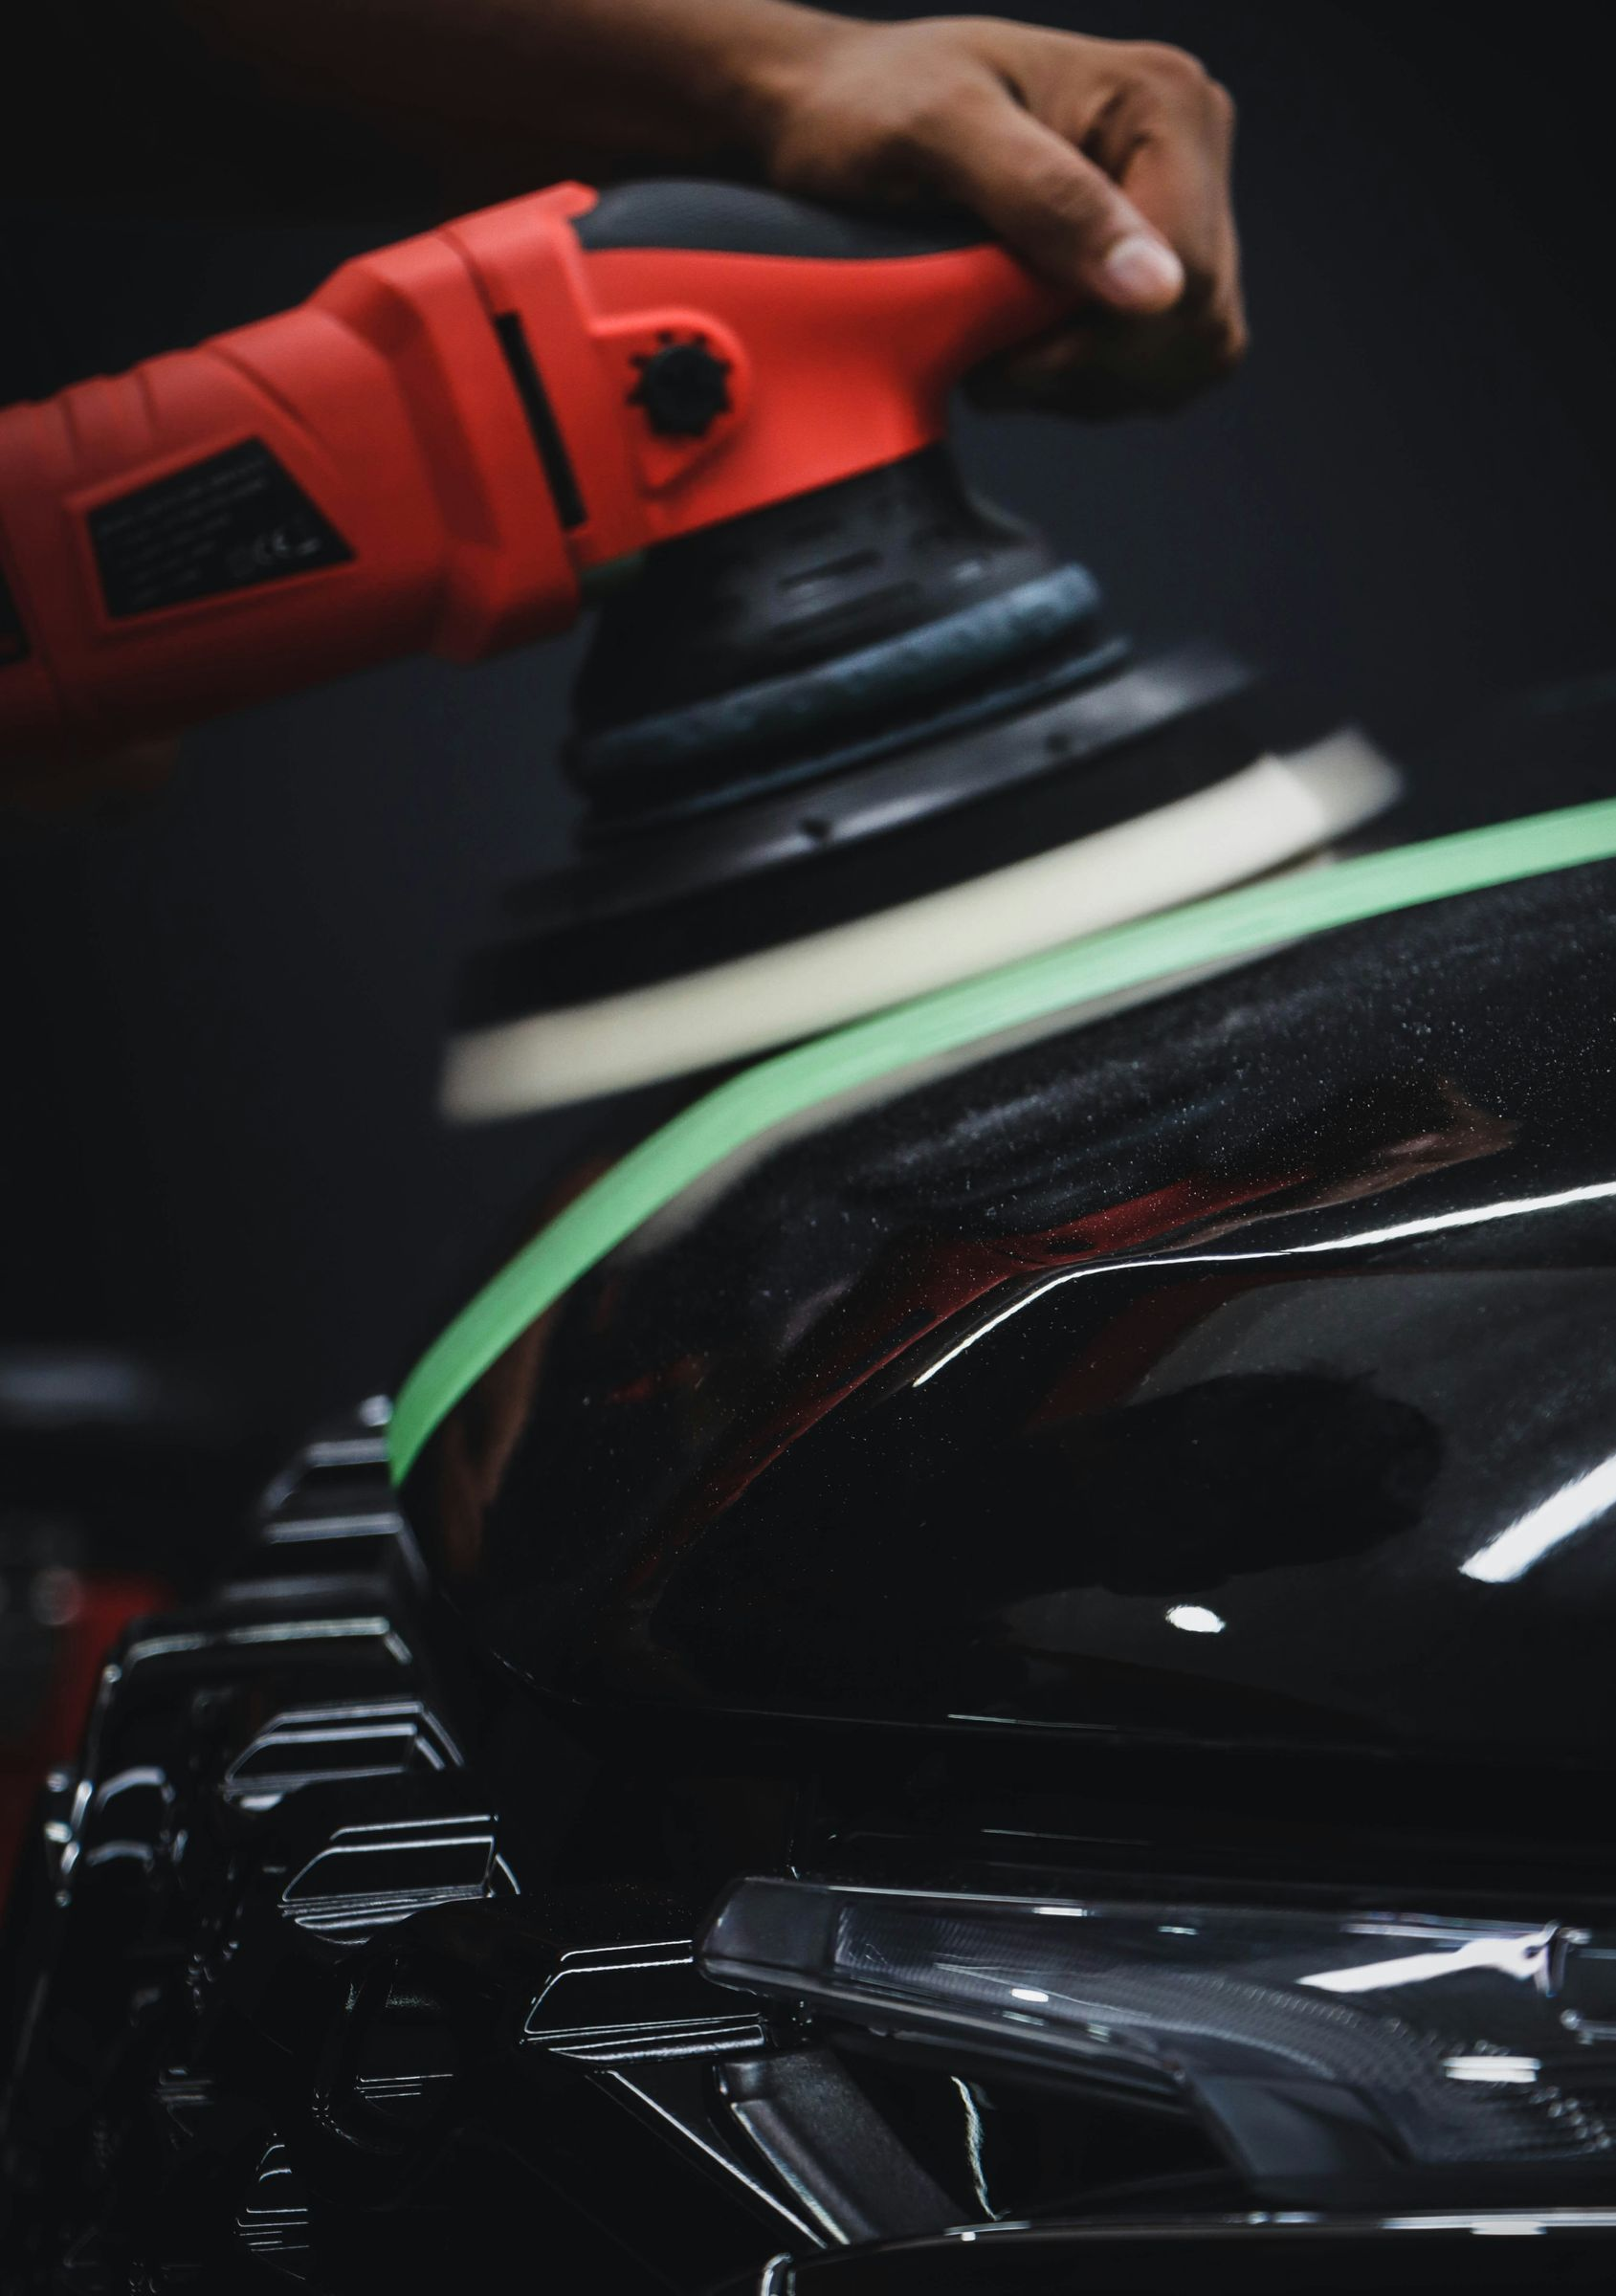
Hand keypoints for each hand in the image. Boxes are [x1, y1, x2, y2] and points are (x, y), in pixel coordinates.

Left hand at [747, 13, 1245, 415]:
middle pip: (1194, 325)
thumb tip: (1156, 288)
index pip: (1190, 277)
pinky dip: (1086, 381)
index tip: (1005, 354)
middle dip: (1091, 369)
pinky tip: (1021, 348)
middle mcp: (1185, 147)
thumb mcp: (940, 138)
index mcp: (1162, 101)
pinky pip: (1153, 363)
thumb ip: (1046, 202)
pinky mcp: (1143, 257)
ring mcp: (1171, 205)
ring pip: (1180, 357)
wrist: (827, 112)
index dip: (1101, 346)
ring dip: (1086, 383)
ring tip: (999, 345)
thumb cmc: (866, 105)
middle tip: (995, 356)